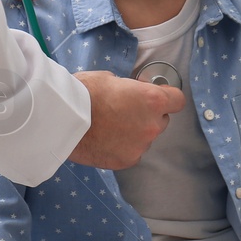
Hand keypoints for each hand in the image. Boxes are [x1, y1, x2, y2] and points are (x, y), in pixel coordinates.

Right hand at [69, 71, 184, 169]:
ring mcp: (140, 146)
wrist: (63, 118)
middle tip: (124, 111)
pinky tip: (104, 140)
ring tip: (108, 127)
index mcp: (152, 100)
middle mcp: (152, 125)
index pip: (177, 100)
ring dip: (133, 133)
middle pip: (161, 120)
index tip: (158, 97)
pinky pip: (130, 152)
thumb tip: (130, 95)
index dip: (168, 97)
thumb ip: (130, 90)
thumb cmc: (84, 92)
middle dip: (147, 116)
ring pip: (144, 138)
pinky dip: (121, 147)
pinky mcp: (126, 161)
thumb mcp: (111, 79)